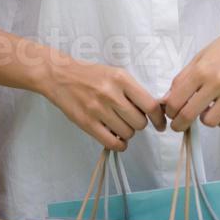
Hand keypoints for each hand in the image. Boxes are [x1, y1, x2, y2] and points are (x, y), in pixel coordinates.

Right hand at [39, 54, 165, 151]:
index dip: (158, 118)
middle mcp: (111, 94)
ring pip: (127, 133)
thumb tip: (153, 111)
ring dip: (127, 133)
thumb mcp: (115, 74)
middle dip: (138, 124)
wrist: (59, 75)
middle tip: (129, 119)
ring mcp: (97, 109)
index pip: (150, 105)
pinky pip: (112, 142)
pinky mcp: (86, 123)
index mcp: (121, 79)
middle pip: (139, 123)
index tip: (160, 124)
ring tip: (118, 124)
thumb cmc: (90, 75)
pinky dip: (119, 144)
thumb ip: (133, 91)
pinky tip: (116, 138)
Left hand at [162, 10, 219, 130]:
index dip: (170, 111)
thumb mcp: (200, 57)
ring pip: (211, 122)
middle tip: (179, 125)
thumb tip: (167, 99)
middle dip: (179, 124)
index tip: (171, 113)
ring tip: (206, 111)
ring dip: (204, 120)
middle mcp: (216, 82)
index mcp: (200, 70)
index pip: (176, 100)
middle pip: (189, 114)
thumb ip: (183, 78)